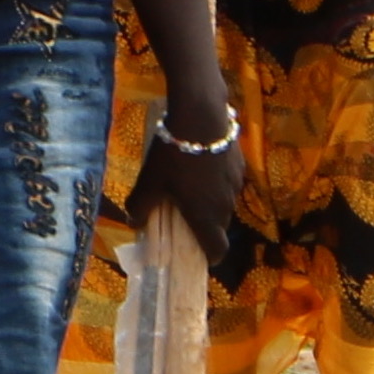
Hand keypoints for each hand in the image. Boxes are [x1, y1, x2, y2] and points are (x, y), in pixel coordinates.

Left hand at [145, 109, 248, 266]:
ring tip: (189, 189)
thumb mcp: (149, 181)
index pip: (218, 249)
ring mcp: (235, 184)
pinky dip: (216, 183)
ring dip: (210, 203)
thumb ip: (140, 206)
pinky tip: (200, 167)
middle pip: (219, 226)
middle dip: (204, 227)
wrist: (201, 117)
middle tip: (184, 218)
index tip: (200, 257)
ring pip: (224, 203)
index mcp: (206, 215)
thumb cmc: (173, 155)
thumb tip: (133, 223)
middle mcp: (226, 205)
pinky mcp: (239, 165)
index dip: (210, 257)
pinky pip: (227, 183)